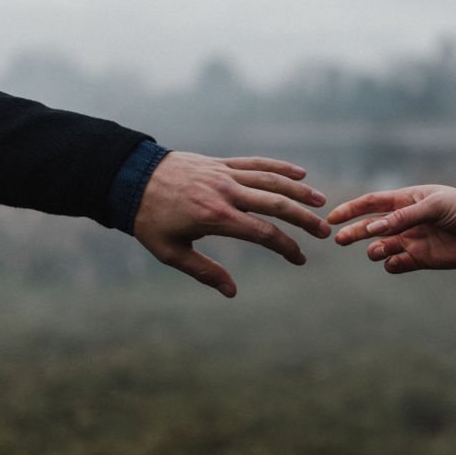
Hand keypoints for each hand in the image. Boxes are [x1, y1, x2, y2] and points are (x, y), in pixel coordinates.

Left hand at [134, 152, 329, 295]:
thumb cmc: (149, 219)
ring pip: (271, 180)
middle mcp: (226, 192)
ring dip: (299, 191)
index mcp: (216, 217)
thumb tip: (232, 291)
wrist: (130, 178)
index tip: (300, 259)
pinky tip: (300, 172)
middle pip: (276, 203)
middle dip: (304, 219)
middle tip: (325, 231)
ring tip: (321, 202)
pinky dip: (280, 166)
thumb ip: (204, 271)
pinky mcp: (221, 163)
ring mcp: (225, 174)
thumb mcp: (171, 252)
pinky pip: (256, 163)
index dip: (286, 247)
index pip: (263, 233)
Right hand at [328, 184, 455, 272]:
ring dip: (375, 249)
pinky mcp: (421, 259)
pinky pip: (398, 264)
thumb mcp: (434, 206)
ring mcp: (412, 240)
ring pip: (382, 246)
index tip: (333, 217)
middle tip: (339, 240)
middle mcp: (405, 220)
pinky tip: (394, 262)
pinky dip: (392, 265)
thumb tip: (373, 228)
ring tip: (377, 250)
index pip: (372, 203)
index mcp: (406, 200)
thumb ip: (403, 217)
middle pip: (371, 226)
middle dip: (354, 232)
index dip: (351, 209)